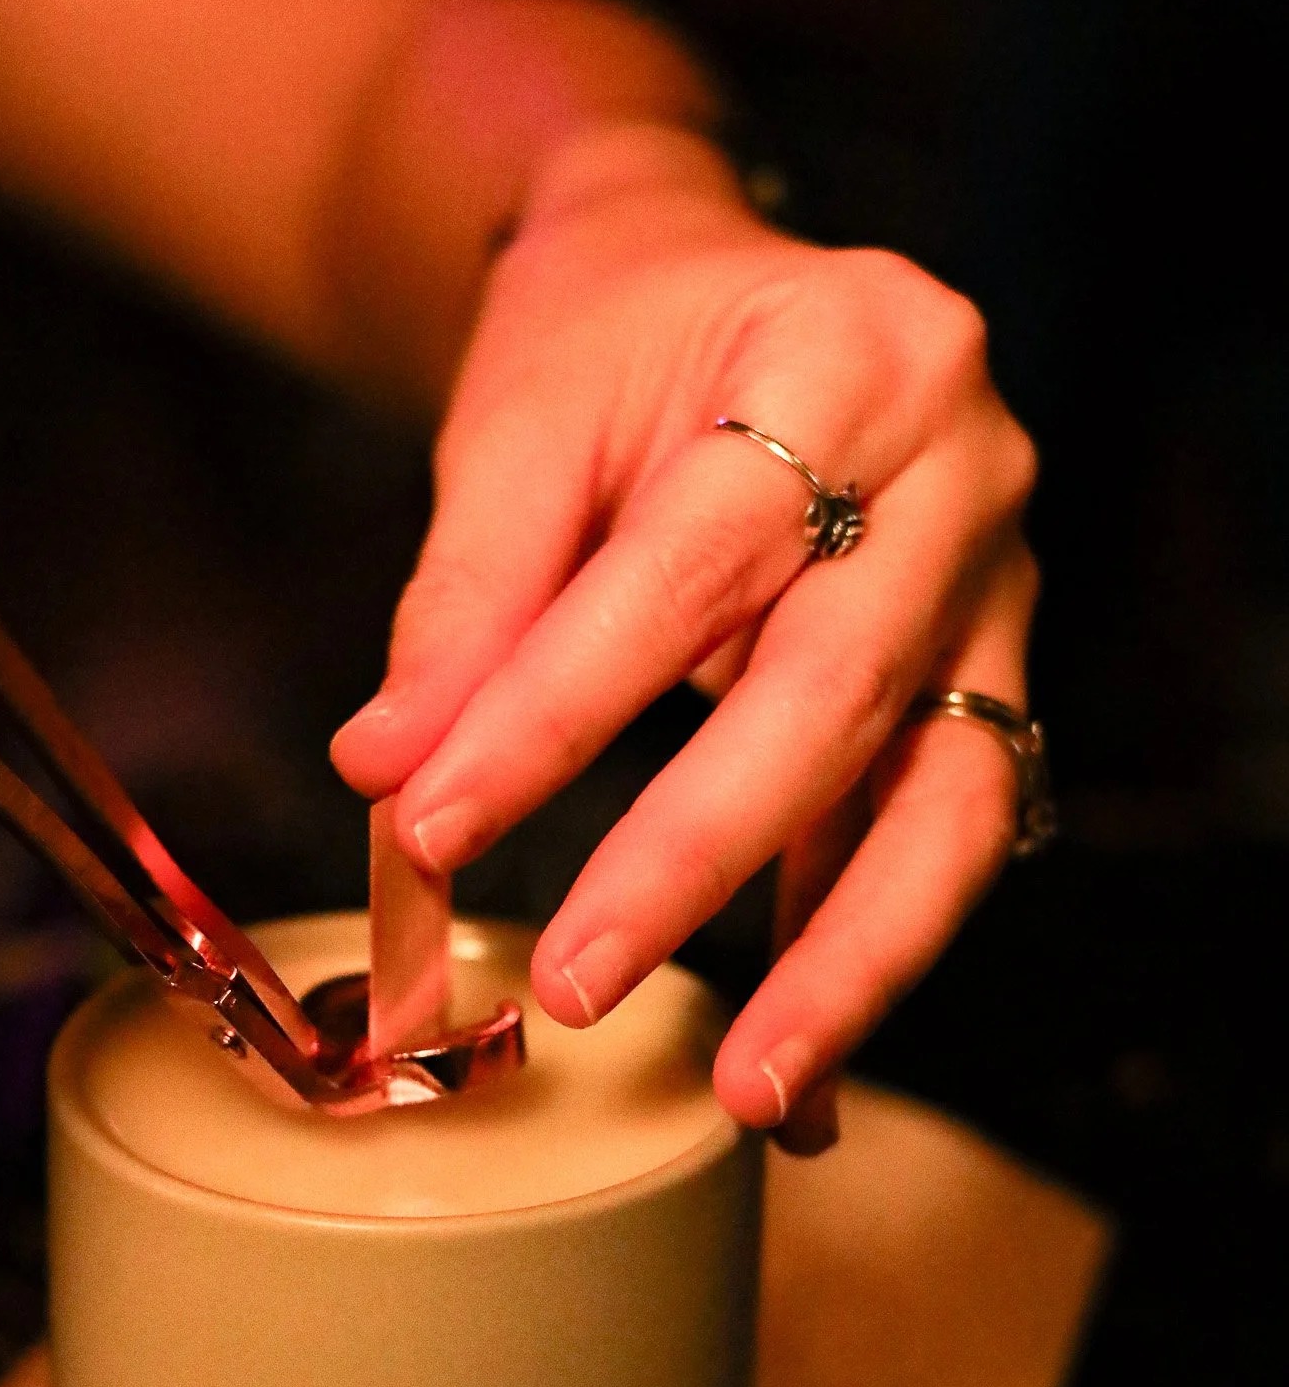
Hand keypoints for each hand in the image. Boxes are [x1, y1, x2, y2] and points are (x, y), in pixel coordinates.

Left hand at [332, 123, 1037, 1152]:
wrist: (723, 290)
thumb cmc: (619, 338)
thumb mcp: (522, 423)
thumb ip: (465, 599)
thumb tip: (387, 770)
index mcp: (849, 354)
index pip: (691, 566)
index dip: (558, 712)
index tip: (430, 824)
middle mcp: (963, 474)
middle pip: (838, 696)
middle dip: (697, 860)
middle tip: (577, 985)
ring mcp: (1000, 591)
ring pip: (946, 804)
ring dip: (846, 965)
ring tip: (753, 1097)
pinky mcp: (985, 686)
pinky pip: (937, 843)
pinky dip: (857, 958)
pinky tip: (803, 1081)